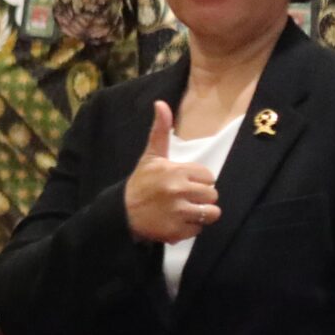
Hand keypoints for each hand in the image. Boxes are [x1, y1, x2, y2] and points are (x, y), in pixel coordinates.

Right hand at [124, 101, 220, 243]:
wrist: (121, 212)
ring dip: (200, 214)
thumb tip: (161, 103)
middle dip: (201, 198)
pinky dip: (189, 228)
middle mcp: (178, 191)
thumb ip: (160, 131)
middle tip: (184, 198)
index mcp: (175, 171)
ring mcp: (178, 212)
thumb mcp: (151, 156)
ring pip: (211, 213)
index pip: (209, 177)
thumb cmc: (140, 183)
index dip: (199, 181)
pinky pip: (199, 230)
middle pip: (212, 195)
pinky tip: (176, 222)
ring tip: (185, 211)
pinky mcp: (176, 231)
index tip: (184, 183)